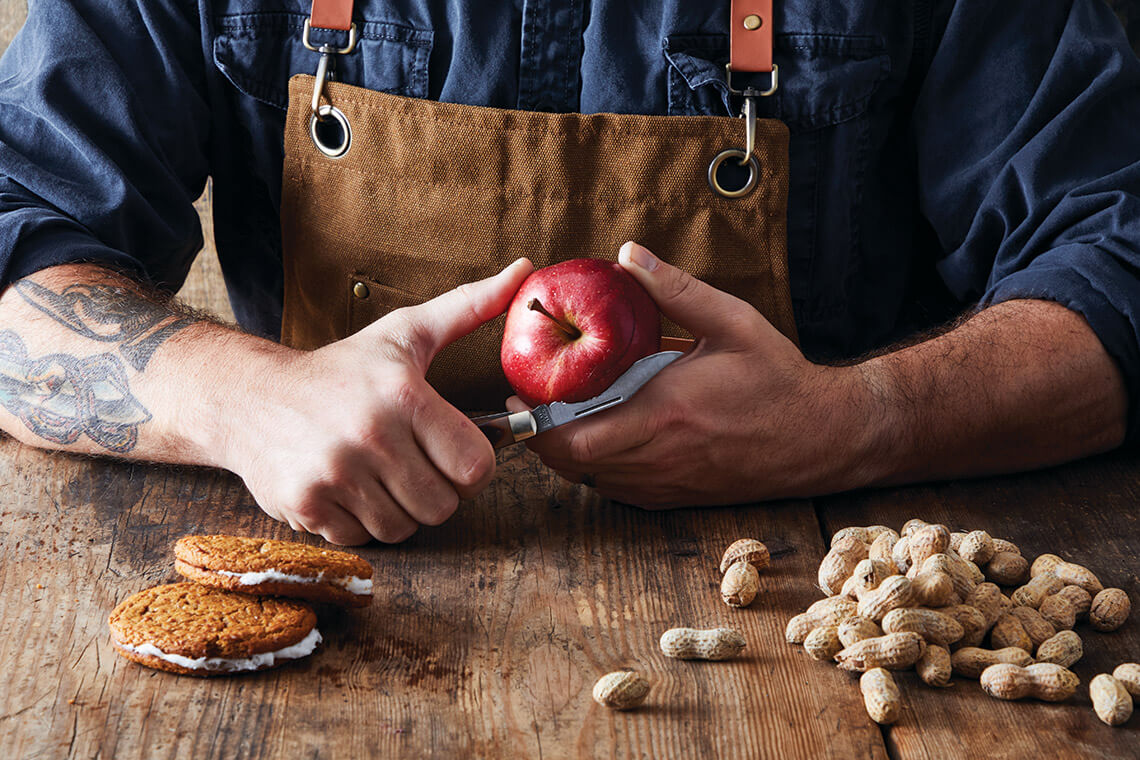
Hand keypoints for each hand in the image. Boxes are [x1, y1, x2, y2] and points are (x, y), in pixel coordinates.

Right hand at [224, 258, 532, 543]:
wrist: (248, 396)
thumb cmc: (340, 369)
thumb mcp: (405, 333)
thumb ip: (469, 308)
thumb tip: (522, 273)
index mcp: (404, 396)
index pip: (476, 467)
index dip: (472, 465)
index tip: (452, 451)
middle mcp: (370, 436)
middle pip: (442, 505)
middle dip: (435, 490)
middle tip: (413, 464)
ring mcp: (335, 474)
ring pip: (404, 527)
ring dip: (398, 509)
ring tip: (379, 474)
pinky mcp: (306, 506)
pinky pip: (362, 538)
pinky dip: (360, 522)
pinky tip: (348, 487)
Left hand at [513, 243, 870, 507]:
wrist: (822, 437)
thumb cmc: (778, 378)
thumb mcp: (733, 322)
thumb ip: (676, 289)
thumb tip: (627, 253)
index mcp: (663, 413)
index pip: (575, 438)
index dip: (535, 424)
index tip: (518, 397)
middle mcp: (657, 456)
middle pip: (572, 464)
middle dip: (541, 438)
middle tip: (528, 407)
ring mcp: (665, 483)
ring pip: (591, 479)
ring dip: (567, 454)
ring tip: (556, 419)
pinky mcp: (675, 497)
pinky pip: (618, 489)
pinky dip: (597, 469)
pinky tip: (600, 440)